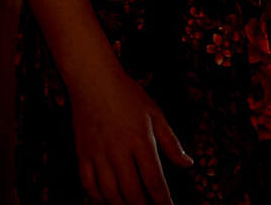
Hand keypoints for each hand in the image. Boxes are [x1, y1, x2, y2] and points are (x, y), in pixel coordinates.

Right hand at [70, 63, 190, 203]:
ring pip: (109, 191)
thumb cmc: (127, 94)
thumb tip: (188, 164)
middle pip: (132, 191)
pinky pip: (87, 183)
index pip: (154, 180)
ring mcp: (98, 152)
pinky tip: (107, 200)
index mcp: (140, 140)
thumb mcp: (155, 114)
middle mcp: (118, 149)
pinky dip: (97, 197)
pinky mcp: (82, 152)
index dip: (163, 201)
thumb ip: (171, 142)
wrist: (93, 78)